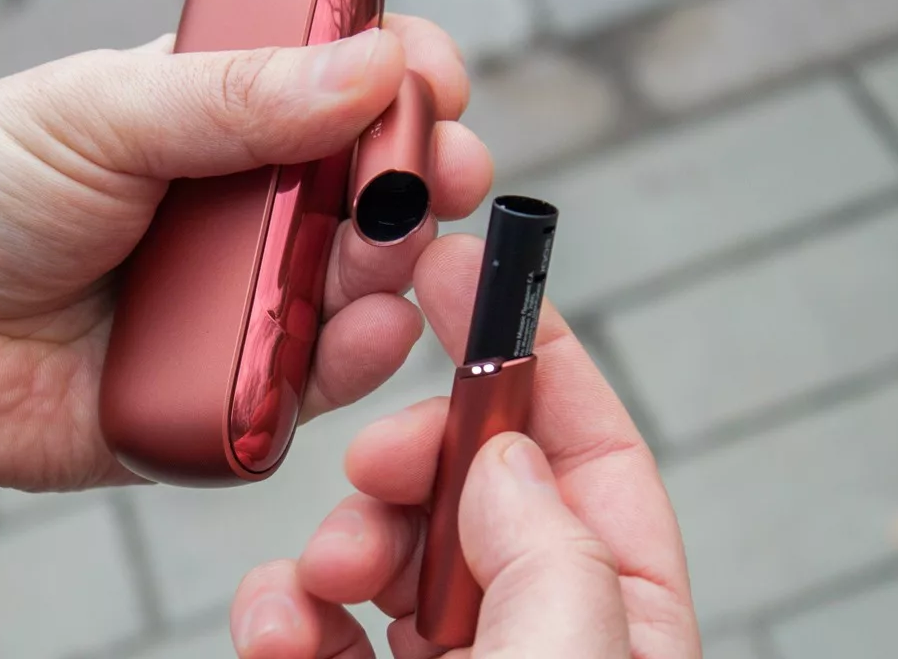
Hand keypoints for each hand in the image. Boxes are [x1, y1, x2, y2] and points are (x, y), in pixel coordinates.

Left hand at [0, 18, 490, 496]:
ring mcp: (246, 300)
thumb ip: (233, 95)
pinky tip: (373, 329)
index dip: (400, 78)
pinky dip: (356, 357)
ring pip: (362, 284)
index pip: (340, 85)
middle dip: (423, 175)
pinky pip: (318, 378)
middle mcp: (247, 210)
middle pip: (372, 188)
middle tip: (438, 171)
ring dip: (398, 263)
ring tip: (393, 245)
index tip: (435, 79)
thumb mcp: (96, 112)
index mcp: (219, 118)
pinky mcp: (235, 390)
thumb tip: (371, 64)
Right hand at [230, 236, 701, 656]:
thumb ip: (551, 549)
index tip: (462, 274)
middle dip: (411, 455)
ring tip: (322, 573)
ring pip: (386, 546)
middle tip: (371, 463)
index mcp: (621, 612)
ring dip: (339, 540)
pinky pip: (317, 619)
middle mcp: (535, 628)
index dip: (534, 351)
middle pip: (474, 484)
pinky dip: (282, 610)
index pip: (594, 449)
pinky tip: (276, 628)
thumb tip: (500, 455)